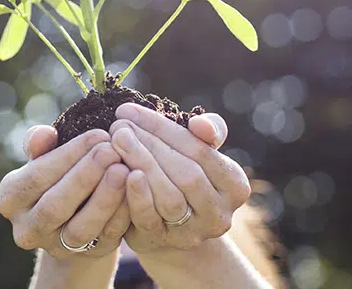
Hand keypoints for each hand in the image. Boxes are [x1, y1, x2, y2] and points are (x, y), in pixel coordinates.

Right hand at [0, 126, 131, 258]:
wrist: (74, 212)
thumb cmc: (56, 172)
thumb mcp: (44, 156)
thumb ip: (40, 143)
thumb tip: (44, 135)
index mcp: (10, 199)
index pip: (36, 176)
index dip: (67, 155)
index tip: (97, 135)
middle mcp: (27, 229)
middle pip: (54, 205)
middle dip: (85, 176)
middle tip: (111, 150)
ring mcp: (56, 247)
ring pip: (80, 228)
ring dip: (104, 198)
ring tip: (123, 169)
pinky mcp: (88, 256)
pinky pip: (106, 238)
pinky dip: (121, 214)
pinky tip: (134, 190)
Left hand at [110, 103, 251, 253]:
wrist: (164, 223)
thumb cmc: (180, 173)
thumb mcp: (196, 151)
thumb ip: (207, 132)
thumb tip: (200, 124)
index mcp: (234, 184)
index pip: (200, 150)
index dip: (164, 128)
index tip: (131, 110)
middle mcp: (219, 213)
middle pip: (187, 174)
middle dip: (150, 144)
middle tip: (120, 125)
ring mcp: (193, 232)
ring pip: (170, 197)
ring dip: (141, 164)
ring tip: (117, 140)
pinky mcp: (164, 242)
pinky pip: (150, 218)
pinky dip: (136, 194)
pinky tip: (121, 172)